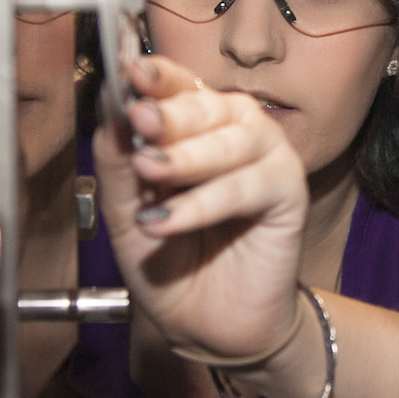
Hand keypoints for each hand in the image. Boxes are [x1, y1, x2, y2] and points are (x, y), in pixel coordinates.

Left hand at [92, 56, 306, 361]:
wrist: (208, 327)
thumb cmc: (172, 265)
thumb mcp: (126, 212)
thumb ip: (118, 160)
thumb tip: (109, 106)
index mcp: (197, 126)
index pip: (177, 85)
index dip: (156, 75)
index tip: (128, 70)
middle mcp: (235, 132)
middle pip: (206, 105)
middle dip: (169, 112)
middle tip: (139, 118)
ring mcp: (267, 159)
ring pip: (231, 140)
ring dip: (186, 156)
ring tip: (150, 173)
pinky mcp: (289, 193)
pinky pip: (247, 187)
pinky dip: (204, 203)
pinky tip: (168, 222)